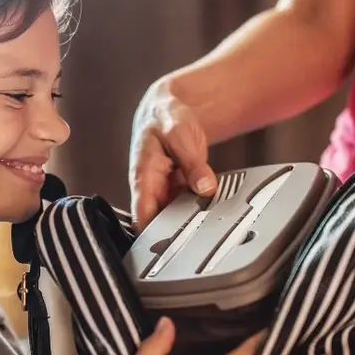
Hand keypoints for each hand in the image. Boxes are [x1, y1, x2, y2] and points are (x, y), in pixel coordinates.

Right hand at [129, 80, 217, 229]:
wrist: (170, 108)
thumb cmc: (166, 116)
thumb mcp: (180, 134)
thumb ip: (193, 162)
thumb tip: (204, 187)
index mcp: (142, 176)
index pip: (141, 216)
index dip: (152, 235)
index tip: (171, 246)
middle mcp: (150, 188)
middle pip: (159, 222)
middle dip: (177, 232)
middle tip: (200, 237)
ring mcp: (164, 190)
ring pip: (175, 217)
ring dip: (190, 222)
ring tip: (209, 226)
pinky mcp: (177, 189)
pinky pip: (187, 206)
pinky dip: (199, 210)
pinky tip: (213, 211)